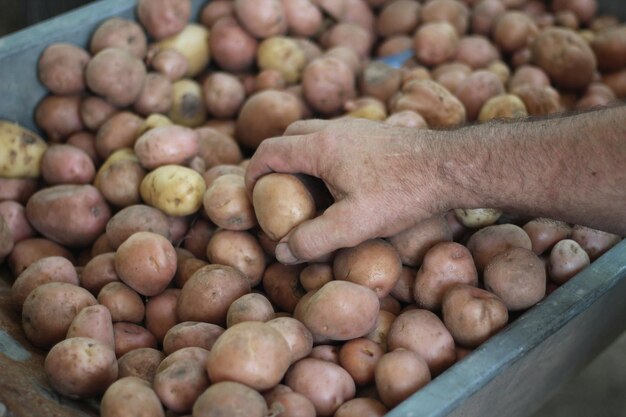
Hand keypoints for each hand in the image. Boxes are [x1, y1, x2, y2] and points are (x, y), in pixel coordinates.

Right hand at [245, 118, 451, 263]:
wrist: (451, 165)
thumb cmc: (403, 193)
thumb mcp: (354, 225)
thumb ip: (313, 239)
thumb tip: (282, 251)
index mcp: (319, 147)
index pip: (269, 151)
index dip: (253, 173)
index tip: (254, 197)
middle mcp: (334, 130)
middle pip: (288, 136)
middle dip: (275, 163)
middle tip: (279, 193)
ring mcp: (356, 128)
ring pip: (313, 134)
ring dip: (301, 158)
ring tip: (309, 191)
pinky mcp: (374, 133)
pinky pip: (336, 139)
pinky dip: (325, 156)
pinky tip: (342, 183)